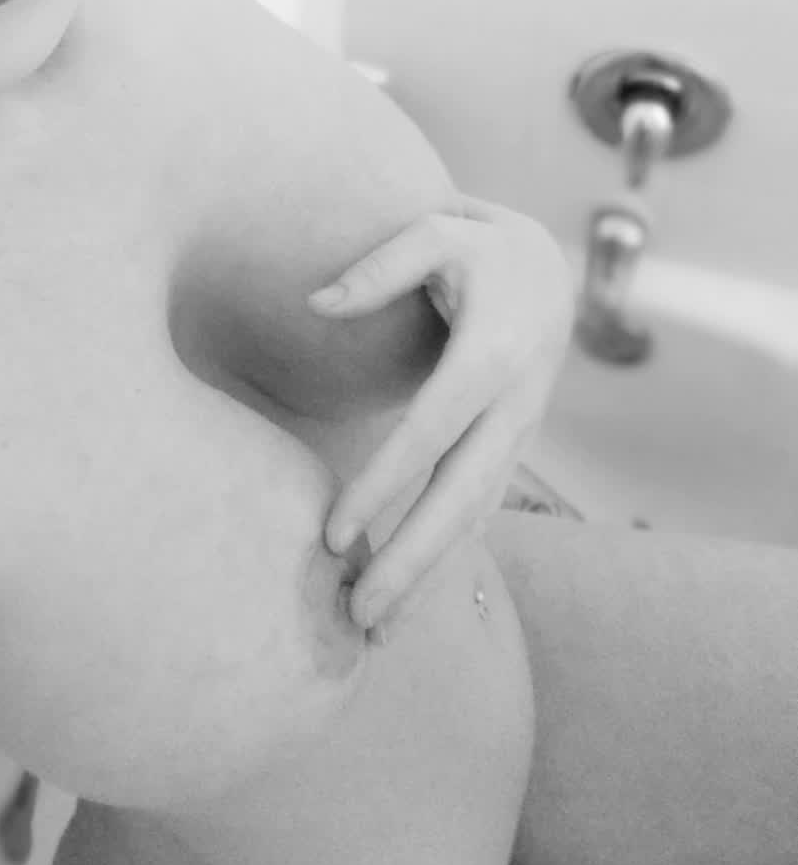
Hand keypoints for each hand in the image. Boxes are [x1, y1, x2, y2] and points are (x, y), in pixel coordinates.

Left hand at [307, 196, 574, 631]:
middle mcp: (515, 408)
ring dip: (427, 578)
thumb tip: (317, 302)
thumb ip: (379, 266)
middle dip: (411, 562)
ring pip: (474, 521)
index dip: (384, 485)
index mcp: (494, 356)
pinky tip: (405, 605)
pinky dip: (443, 563)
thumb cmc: (477, 248)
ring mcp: (519, 437)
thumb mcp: (437, 232)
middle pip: (460, 498)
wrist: (548, 271)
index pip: (431, 433)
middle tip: (357, 615)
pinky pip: (477, 516)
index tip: (333, 533)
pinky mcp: (510, 454)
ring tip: (372, 631)